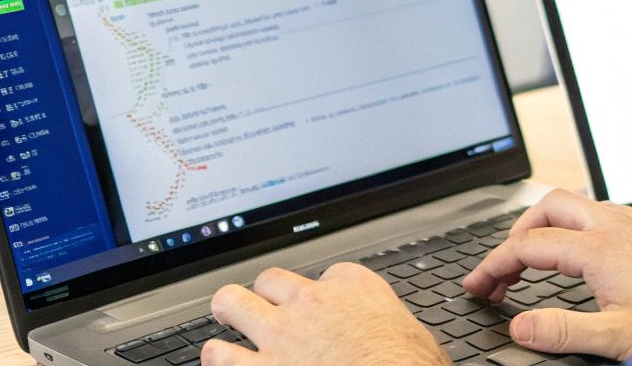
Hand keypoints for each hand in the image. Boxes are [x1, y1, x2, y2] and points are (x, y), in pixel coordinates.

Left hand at [205, 263, 446, 365]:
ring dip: (228, 313)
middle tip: (260, 305)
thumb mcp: (412, 335)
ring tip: (225, 322)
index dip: (322, 294)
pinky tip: (222, 361)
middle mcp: (312, 303)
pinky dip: (219, 358)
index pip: (327, 275)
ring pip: (232, 303)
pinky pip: (220, 355)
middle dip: (262, 293)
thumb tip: (390, 336)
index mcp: (353, 289)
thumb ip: (388, 326)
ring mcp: (282, 335)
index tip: (322, 307)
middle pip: (270, 280)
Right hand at [462, 189, 631, 359]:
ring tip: (533, 258)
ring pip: (574, 203)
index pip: (528, 246)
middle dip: (516, 233)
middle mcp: (614, 226)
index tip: (478, 286)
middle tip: (503, 269)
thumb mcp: (617, 338)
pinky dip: (573, 226)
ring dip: (545, 226)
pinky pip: (598, 211)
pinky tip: (579, 252)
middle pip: (546, 207)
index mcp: (598, 249)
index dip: (494, 265)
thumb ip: (562, 331)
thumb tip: (519, 327)